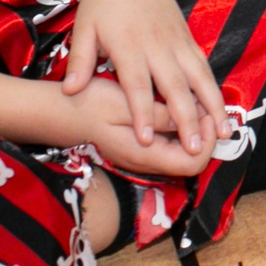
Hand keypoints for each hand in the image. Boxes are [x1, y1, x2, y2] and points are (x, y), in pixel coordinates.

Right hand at [56, 74, 208, 176]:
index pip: (193, 163)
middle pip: (191, 160)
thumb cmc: (88, 105)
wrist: (58, 111)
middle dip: (205, 135)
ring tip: (194, 103)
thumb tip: (193, 119)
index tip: (206, 113)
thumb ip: (159, 116)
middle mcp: (146, 161)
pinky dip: (179, 127)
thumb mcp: (124, 105)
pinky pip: (168, 143)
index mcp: (145, 155)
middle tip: (204, 106)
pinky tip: (176, 104)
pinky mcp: (137, 146)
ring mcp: (141, 156)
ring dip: (193, 130)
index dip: (208, 141)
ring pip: (181, 151)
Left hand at [59, 0, 229, 164]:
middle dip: (187, 120)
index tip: (147, 141)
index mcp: (129, 46)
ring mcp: (177, 42)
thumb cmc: (102, 0)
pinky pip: (204, 66)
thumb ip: (80, 61)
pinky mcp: (188, 38)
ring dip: (213, 107)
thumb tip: (70, 92)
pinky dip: (214, 89)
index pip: (137, 86)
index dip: (142, 114)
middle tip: (196, 150)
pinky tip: (223, 109)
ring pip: (199, 78)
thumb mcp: (84, 27)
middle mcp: (157, 46)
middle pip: (175, 88)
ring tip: (224, 134)